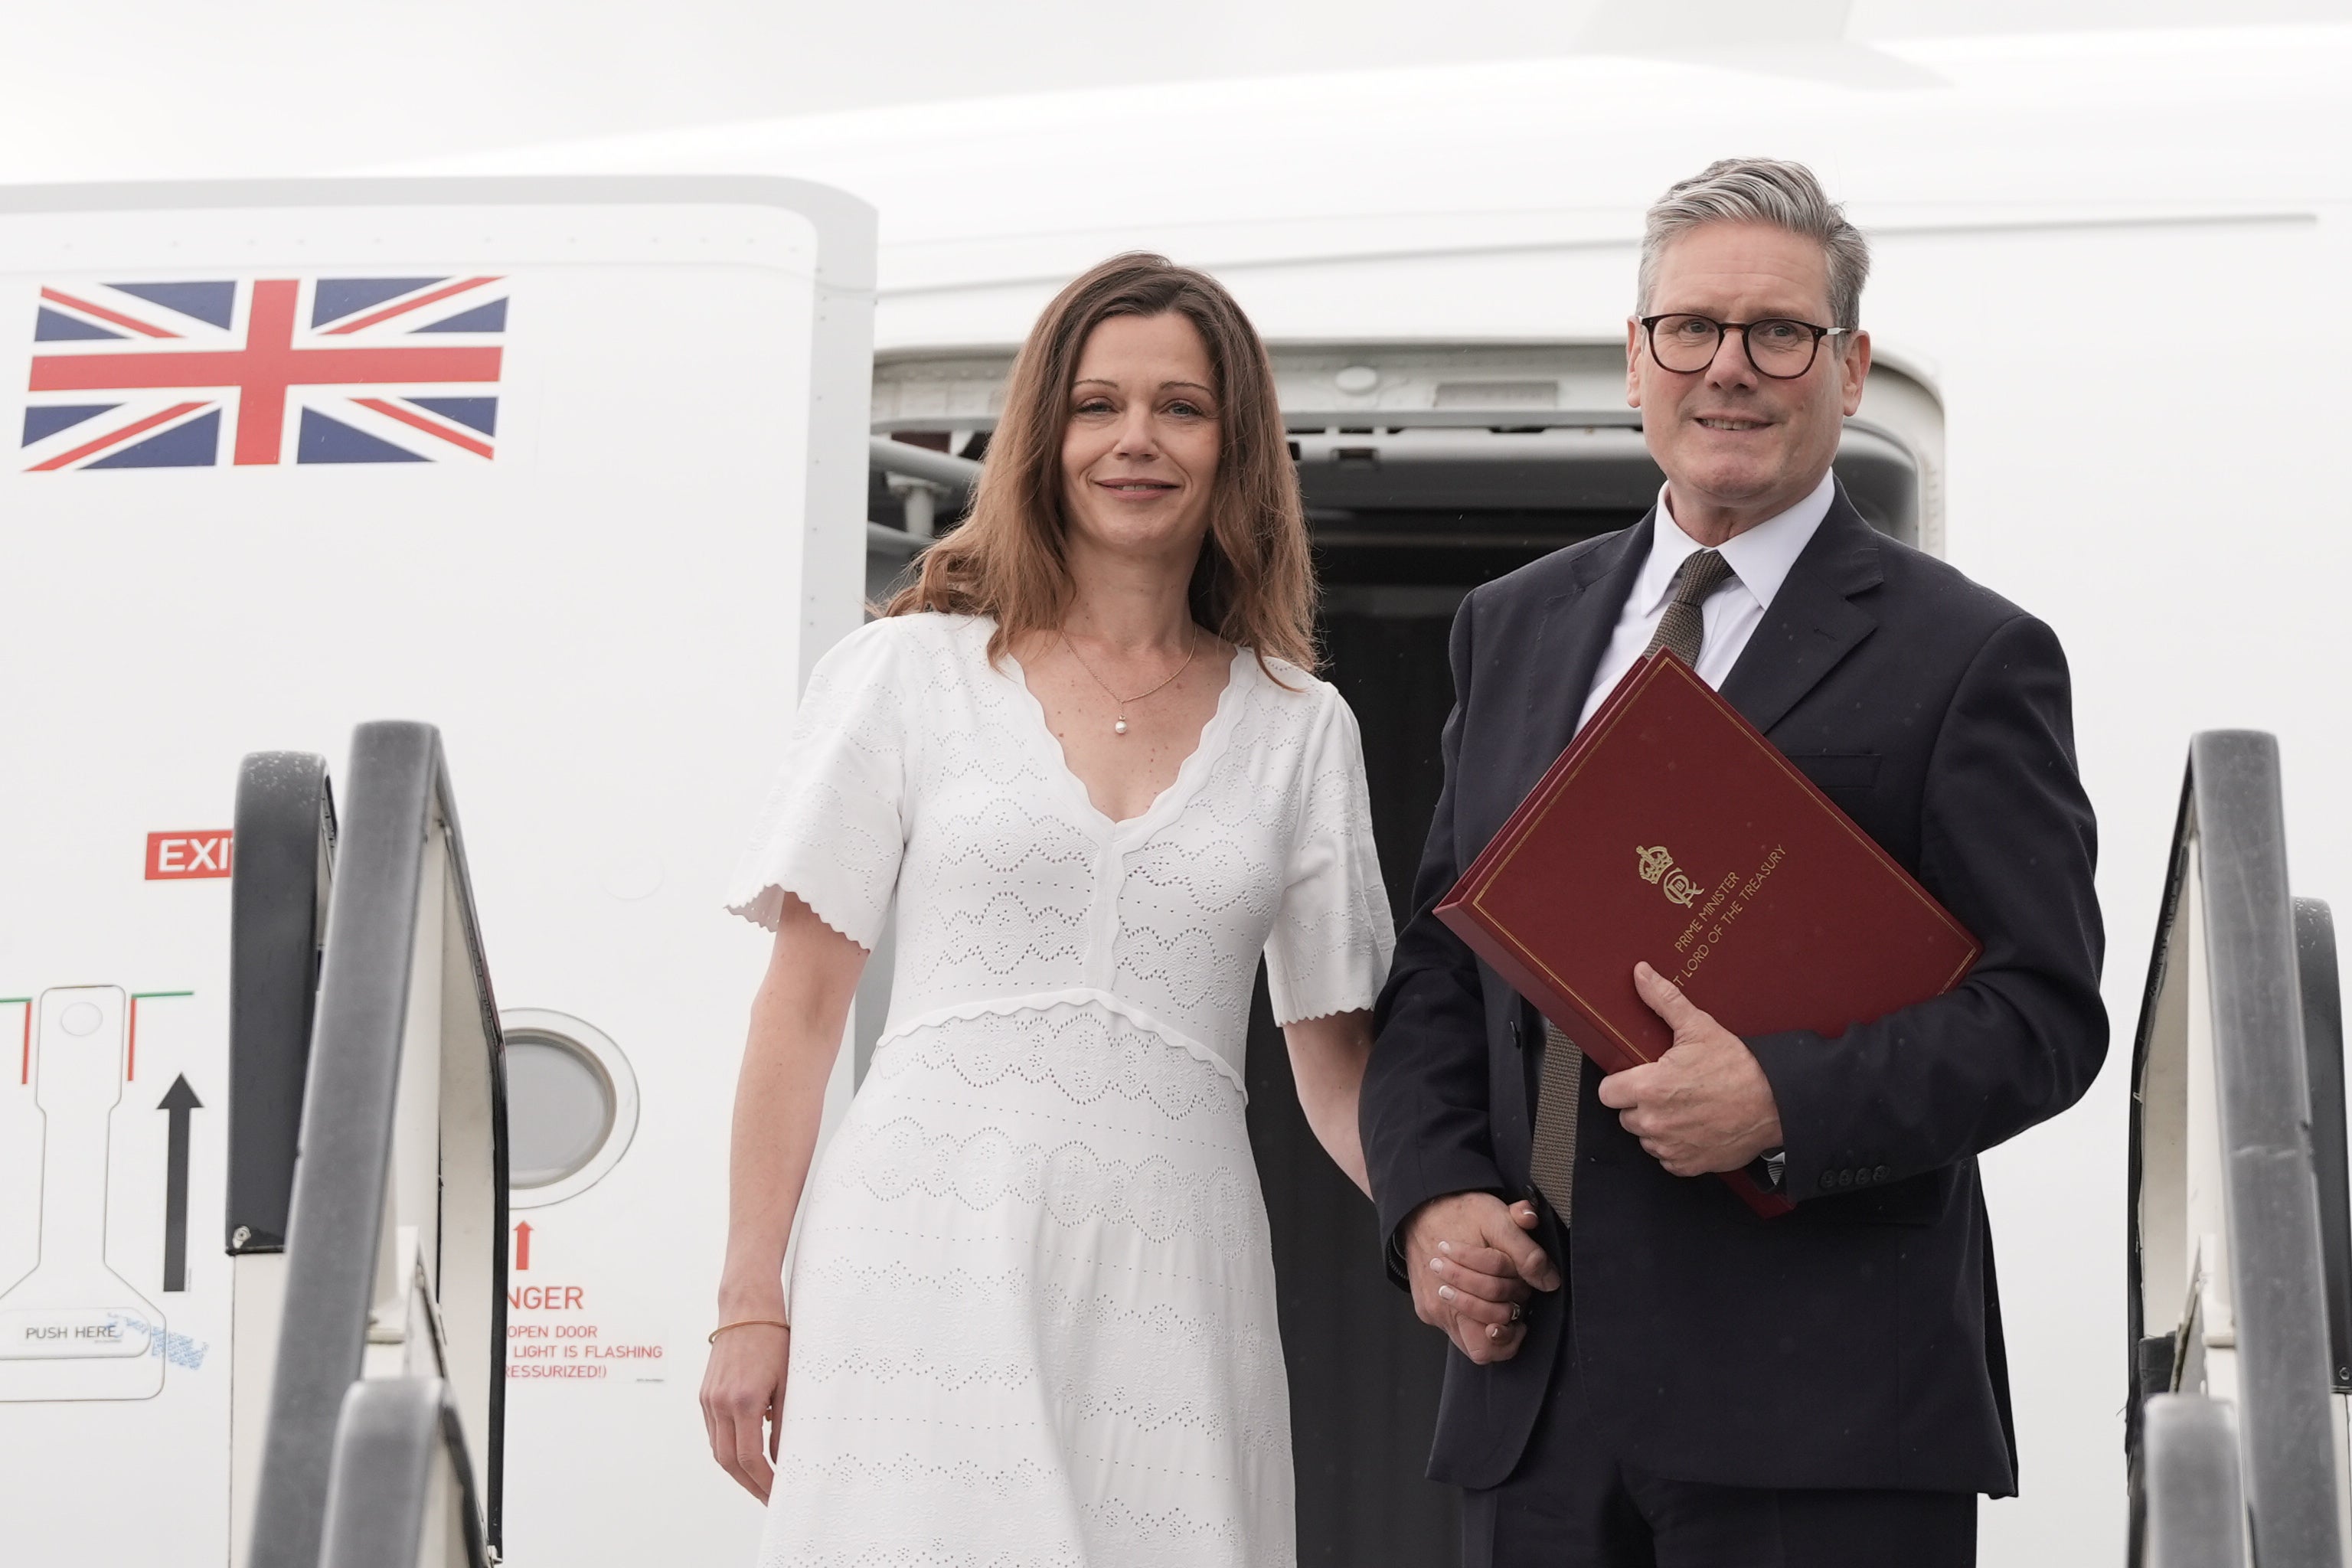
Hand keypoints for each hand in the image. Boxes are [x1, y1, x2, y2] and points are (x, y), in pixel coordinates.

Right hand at [701, 1319, 790, 1501]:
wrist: (746, 1308)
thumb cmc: (774, 1339)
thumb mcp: (789, 1381)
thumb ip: (785, 1422)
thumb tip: (782, 1457)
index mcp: (745, 1400)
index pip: (750, 1457)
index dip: (764, 1481)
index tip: (778, 1494)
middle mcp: (720, 1403)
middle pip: (728, 1462)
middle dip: (750, 1484)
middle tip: (769, 1497)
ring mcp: (708, 1399)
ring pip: (717, 1450)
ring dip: (737, 1471)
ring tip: (759, 1482)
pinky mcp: (704, 1395)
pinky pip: (713, 1433)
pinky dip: (727, 1449)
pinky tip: (745, 1455)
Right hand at [1401, 1192, 1559, 1363]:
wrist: (1421, 1207)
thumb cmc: (1460, 1212)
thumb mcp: (1498, 1219)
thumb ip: (1526, 1251)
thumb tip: (1549, 1280)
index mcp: (1462, 1282)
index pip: (1496, 1325)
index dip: (1516, 1320)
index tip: (1522, 1302)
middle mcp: (1443, 1305)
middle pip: (1483, 1342)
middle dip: (1505, 1318)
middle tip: (1513, 1295)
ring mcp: (1433, 1311)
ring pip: (1469, 1343)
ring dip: (1489, 1324)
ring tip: (1502, 1305)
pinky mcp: (1426, 1311)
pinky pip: (1455, 1332)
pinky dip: (1473, 1320)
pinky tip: (1483, 1299)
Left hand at [1598, 963, 1783, 1176]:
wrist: (1775, 1103)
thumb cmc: (1739, 1068)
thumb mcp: (1699, 1027)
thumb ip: (1663, 1000)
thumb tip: (1641, 974)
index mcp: (1648, 1088)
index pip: (1606, 1093)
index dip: (1619, 1083)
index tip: (1635, 1078)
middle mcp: (1654, 1122)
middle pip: (1625, 1116)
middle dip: (1640, 1104)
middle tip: (1668, 1090)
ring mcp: (1670, 1146)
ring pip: (1646, 1138)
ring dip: (1658, 1125)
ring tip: (1684, 1107)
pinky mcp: (1687, 1164)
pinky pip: (1667, 1157)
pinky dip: (1677, 1145)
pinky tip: (1694, 1126)